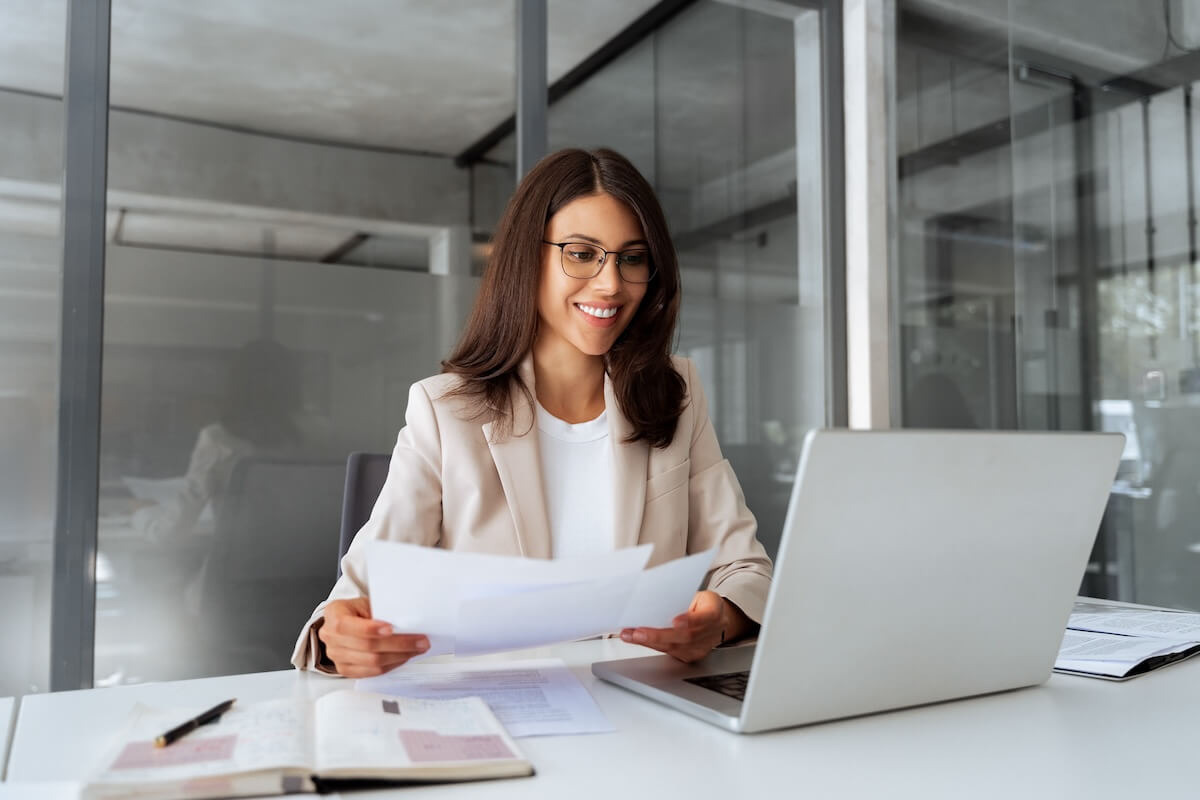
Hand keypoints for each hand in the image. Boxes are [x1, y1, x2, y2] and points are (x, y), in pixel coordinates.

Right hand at [316, 597, 429, 677]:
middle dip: (398, 644)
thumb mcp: (365, 603)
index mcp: (334, 615)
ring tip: (417, 649)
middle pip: (366, 646)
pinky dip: (392, 665)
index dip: (370, 629)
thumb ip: (380, 611)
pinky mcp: (346, 670)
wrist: (347, 621)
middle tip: (420, 641)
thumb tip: (406, 621)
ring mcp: (337, 656)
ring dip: (399, 656)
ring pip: (372, 662)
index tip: (391, 628)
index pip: (348, 626)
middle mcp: (331, 637)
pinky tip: (404, 657)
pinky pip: (372, 672)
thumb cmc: (358, 610)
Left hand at [619, 590, 734, 662]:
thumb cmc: (705, 604)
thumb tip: (657, 595)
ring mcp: (699, 648)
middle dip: (658, 635)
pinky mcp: (689, 656)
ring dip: (648, 642)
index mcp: (714, 613)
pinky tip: (637, 639)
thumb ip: (683, 598)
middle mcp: (709, 634)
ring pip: (673, 647)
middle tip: (638, 632)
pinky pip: (668, 652)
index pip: (703, 618)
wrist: (719, 621)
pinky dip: (650, 645)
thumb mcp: (700, 594)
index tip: (675, 622)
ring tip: (629, 635)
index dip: (688, 621)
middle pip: (684, 637)